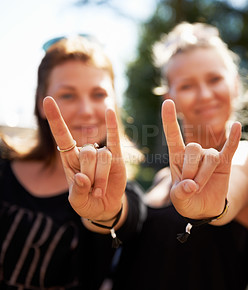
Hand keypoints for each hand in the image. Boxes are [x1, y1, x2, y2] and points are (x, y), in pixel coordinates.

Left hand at [43, 96, 126, 220]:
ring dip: (101, 177)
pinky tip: (109, 111)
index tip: (48, 100)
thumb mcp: (77, 202)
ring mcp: (101, 153)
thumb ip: (77, 192)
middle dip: (91, 174)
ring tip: (100, 189)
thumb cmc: (87, 203)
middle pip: (87, 152)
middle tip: (92, 190)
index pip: (61, 136)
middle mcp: (84, 153)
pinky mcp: (116, 157)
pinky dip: (112, 125)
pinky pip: (114, 139)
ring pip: (102, 156)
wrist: (105, 207)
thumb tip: (81, 178)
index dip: (56, 119)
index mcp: (70, 160)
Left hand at [162, 99, 240, 218]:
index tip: (168, 102)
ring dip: (205, 175)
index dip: (170, 119)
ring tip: (201, 186)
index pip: (173, 135)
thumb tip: (190, 186)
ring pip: (210, 157)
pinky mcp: (225, 162)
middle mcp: (194, 153)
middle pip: (193, 148)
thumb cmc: (187, 200)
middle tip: (191, 186)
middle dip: (192, 170)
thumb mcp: (178, 201)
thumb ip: (180, 193)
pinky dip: (234, 138)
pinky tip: (237, 126)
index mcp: (178, 157)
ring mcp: (210, 156)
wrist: (205, 208)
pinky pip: (231, 148)